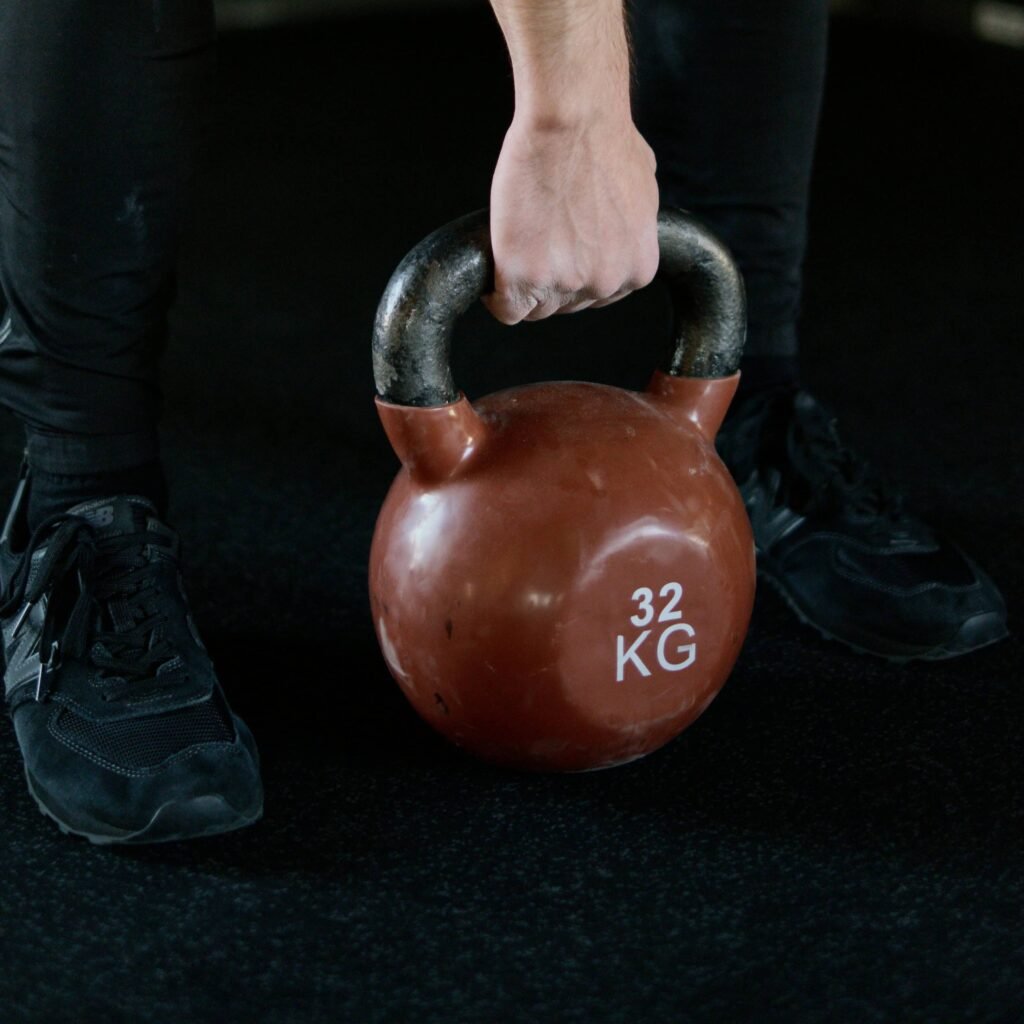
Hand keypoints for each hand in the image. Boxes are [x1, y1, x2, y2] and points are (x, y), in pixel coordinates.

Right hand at [484, 112, 659, 324]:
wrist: (571, 120)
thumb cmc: (606, 138)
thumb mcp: (643, 190)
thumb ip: (632, 226)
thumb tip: (619, 228)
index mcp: (636, 268)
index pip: (598, 298)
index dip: (575, 277)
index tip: (560, 261)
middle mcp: (604, 283)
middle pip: (567, 306)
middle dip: (552, 280)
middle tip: (538, 245)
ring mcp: (563, 283)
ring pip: (536, 309)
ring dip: (524, 286)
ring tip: (518, 249)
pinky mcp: (522, 277)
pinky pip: (506, 309)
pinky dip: (497, 298)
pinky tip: (495, 277)